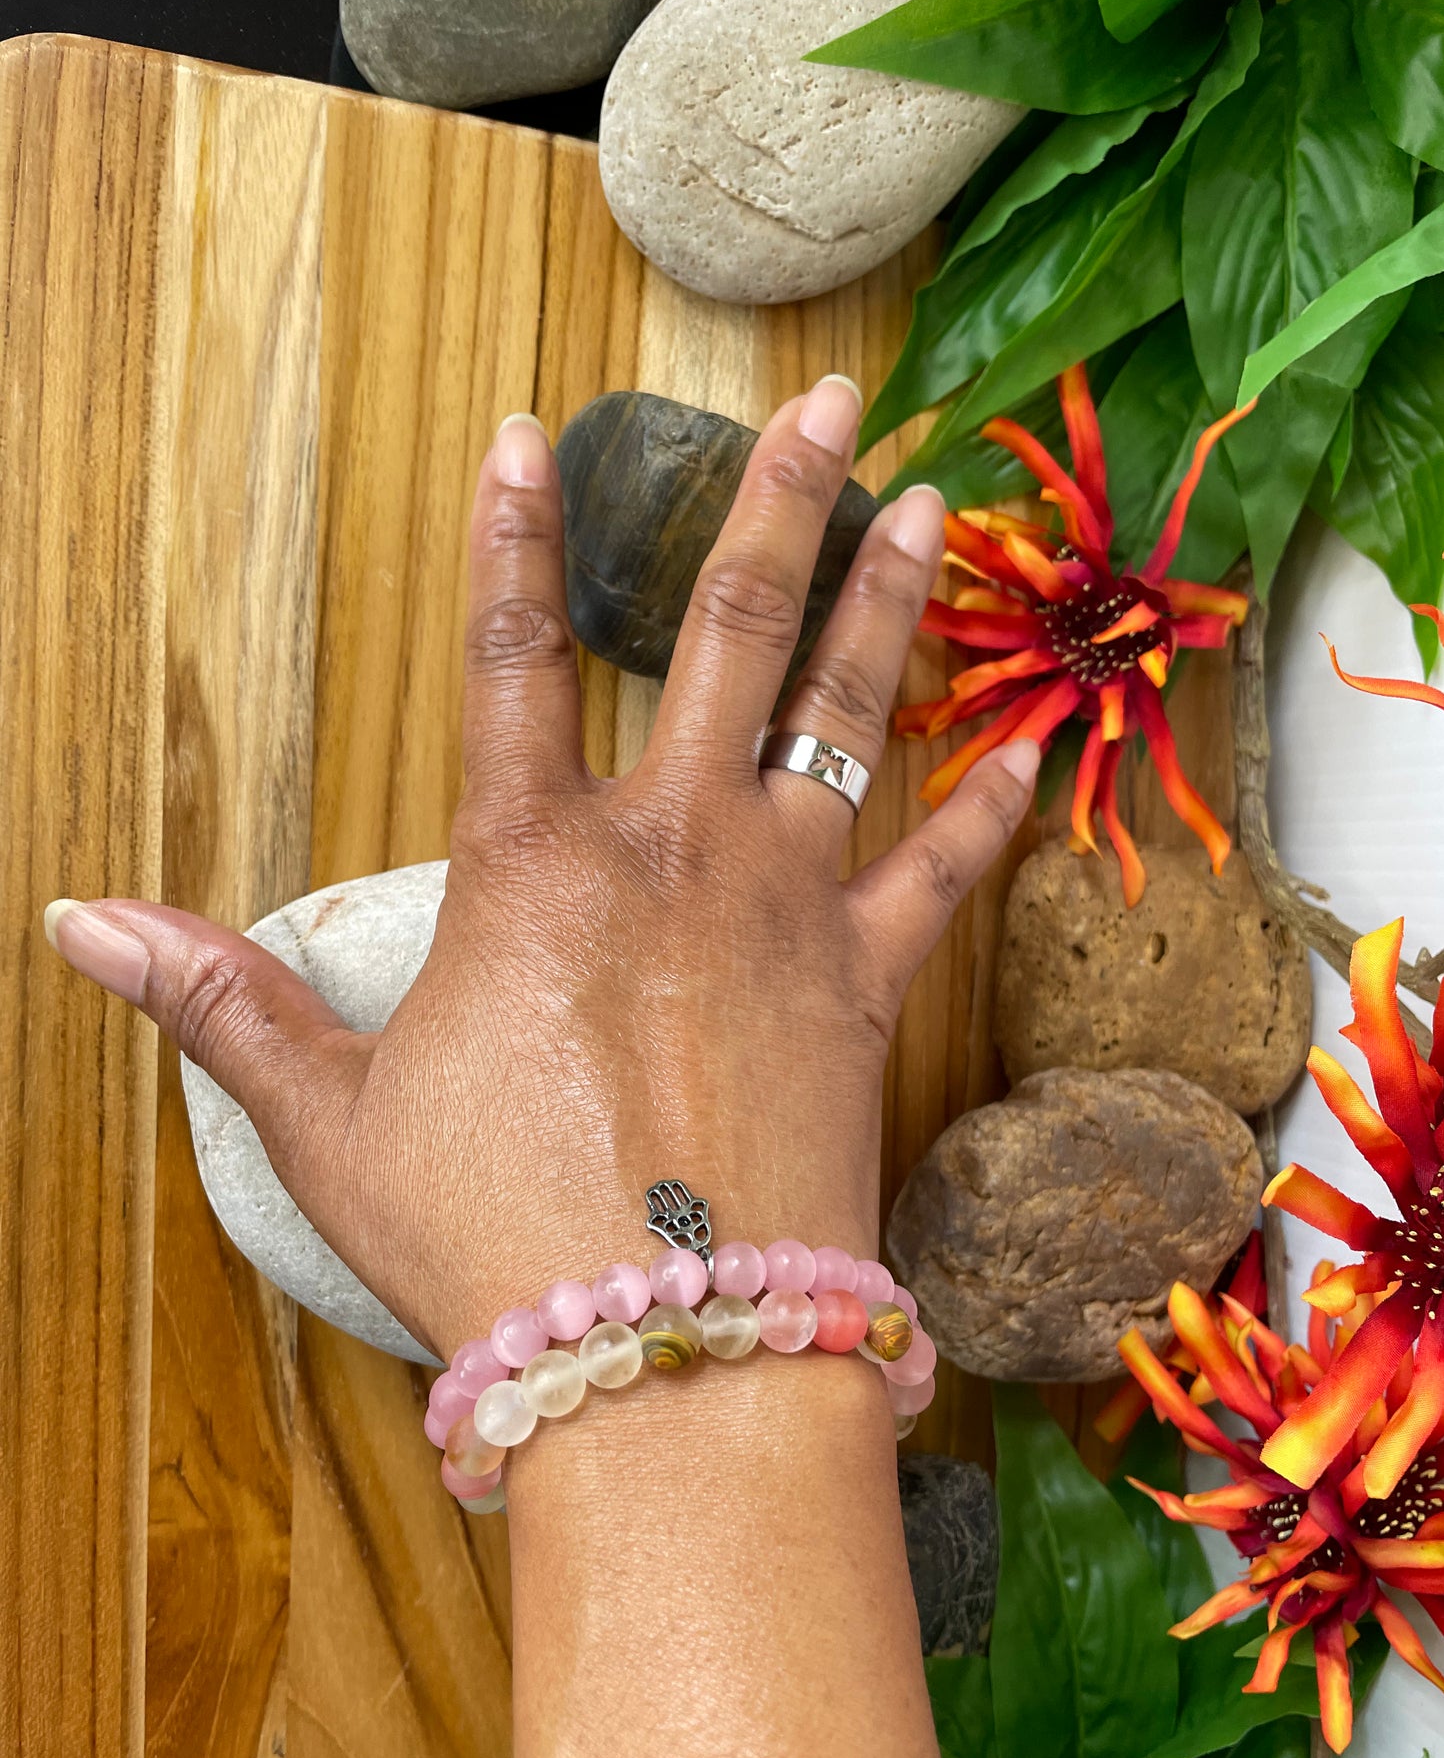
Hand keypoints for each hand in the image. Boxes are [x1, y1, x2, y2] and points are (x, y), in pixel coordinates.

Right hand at [45, 377, 1037, 1361]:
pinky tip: (1034, 744)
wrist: (666, 1355)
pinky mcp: (866, 990)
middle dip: (773, 503)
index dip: (510, 539)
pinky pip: (942, 876)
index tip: (525, 436)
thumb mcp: (328, 1115)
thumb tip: (82, 920)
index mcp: (535, 866)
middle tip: (822, 402)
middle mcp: (674, 854)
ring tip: (924, 509)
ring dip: (886, 604)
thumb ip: (220, 999)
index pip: (511, 659)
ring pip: (848, 717)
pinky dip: (989, 808)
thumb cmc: (490, 1236)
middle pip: (729, 637)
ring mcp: (786, 912)